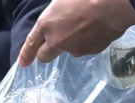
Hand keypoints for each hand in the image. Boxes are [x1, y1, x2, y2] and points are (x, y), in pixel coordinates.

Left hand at [18, 0, 134, 66]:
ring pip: (67, 51)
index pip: (31, 43)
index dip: (26, 54)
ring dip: (71, 43)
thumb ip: (53, 15)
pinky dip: (87, 42)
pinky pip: (84, 49)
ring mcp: (73, 49)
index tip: (23, 63)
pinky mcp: (89, 52)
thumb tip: (54, 21)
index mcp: (47, 24)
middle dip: (45, 53)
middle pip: (45, 57)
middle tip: (53, 44)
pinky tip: (95, 29)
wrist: (111, 5)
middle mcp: (56, 40)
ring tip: (84, 25)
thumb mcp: (61, 0)